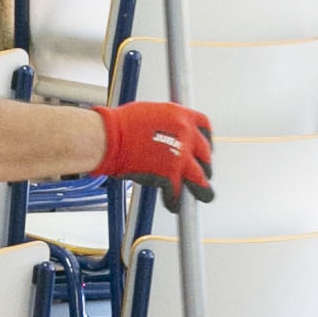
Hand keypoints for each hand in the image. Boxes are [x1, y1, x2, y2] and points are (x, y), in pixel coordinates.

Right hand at [94, 100, 214, 207]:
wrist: (111, 138)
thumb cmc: (122, 125)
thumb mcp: (152, 113)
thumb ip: (168, 124)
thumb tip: (169, 133)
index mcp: (182, 116)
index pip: (205, 127)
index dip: (206, 140)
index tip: (205, 148)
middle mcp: (186, 135)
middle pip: (206, 155)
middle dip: (204, 166)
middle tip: (201, 172)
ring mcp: (180, 157)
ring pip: (200, 178)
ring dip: (201, 189)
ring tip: (203, 195)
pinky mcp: (169, 175)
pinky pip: (177, 193)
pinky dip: (174, 201)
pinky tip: (173, 203)